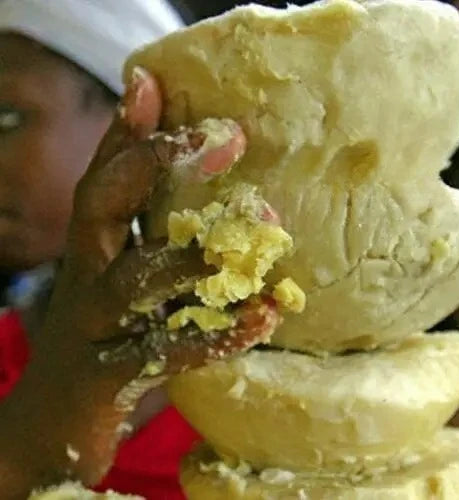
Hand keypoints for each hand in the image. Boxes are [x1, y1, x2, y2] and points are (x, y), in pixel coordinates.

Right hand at [0, 68, 278, 497]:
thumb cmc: (103, 340)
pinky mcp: (110, 376)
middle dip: (153, 164)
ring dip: (196, 256)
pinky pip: (167, 351)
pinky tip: (263, 317)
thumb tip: (207, 211)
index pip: (103, 179)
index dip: (126, 132)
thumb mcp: (125, 285)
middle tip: (223, 137)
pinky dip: (217, 336)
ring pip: (136, 281)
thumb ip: (155, 246)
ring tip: (254, 235)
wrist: (55, 423)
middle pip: (100, 206)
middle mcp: (86, 278)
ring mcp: (94, 327)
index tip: (151, 83)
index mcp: (92, 251)